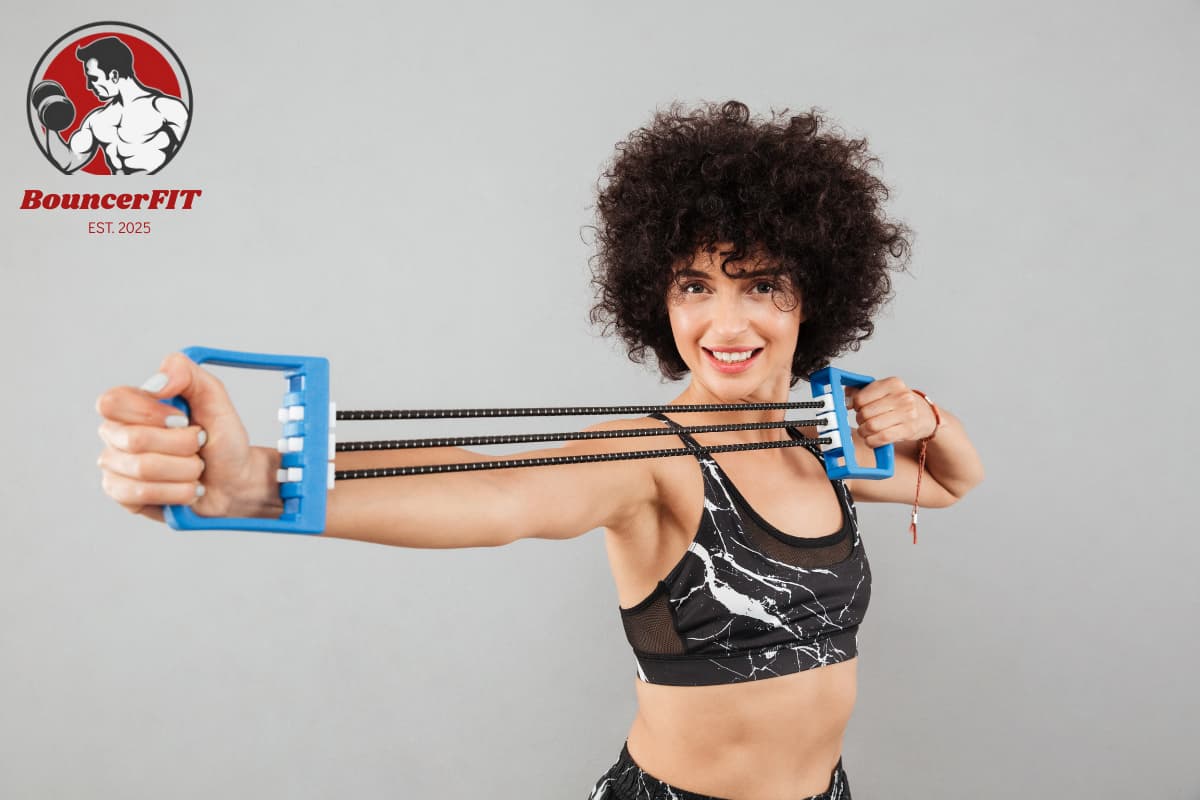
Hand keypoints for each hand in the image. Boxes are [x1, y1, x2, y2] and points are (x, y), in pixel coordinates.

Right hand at [96, 352, 263, 522]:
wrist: (235, 480)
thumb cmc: (221, 438)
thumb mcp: (214, 396)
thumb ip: (186, 373)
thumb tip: (156, 383)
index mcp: (130, 405)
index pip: (112, 402)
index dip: (151, 413)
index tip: (183, 420)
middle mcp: (116, 434)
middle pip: (135, 440)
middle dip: (183, 445)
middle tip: (198, 444)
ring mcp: (115, 466)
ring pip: (143, 469)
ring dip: (186, 470)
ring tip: (196, 468)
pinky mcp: (122, 495)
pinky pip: (142, 494)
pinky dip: (178, 492)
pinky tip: (188, 488)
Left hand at [843, 377, 937, 447]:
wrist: (926, 415)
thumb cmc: (900, 402)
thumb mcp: (884, 390)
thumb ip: (861, 390)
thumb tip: (846, 398)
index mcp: (893, 383)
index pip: (861, 397)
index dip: (854, 405)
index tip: (856, 407)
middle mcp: (902, 397)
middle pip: (865, 413)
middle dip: (859, 420)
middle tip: (863, 420)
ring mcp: (907, 414)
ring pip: (871, 426)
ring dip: (864, 432)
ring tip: (866, 430)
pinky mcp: (908, 430)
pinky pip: (881, 438)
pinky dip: (871, 441)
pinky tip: (872, 438)